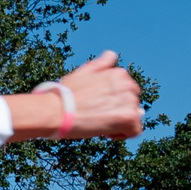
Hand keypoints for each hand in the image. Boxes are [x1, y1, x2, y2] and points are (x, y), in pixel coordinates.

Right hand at [10, 50, 142, 140]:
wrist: (55, 111)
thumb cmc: (65, 94)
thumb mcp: (83, 72)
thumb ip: (101, 64)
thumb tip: (112, 55)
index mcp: (118, 74)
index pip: (126, 90)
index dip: (112, 100)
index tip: (97, 106)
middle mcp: (128, 85)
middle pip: (132, 104)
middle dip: (118, 111)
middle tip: (97, 115)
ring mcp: (130, 101)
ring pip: (134, 117)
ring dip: (119, 123)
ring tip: (99, 123)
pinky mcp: (129, 118)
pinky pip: (135, 130)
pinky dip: (123, 134)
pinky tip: (106, 132)